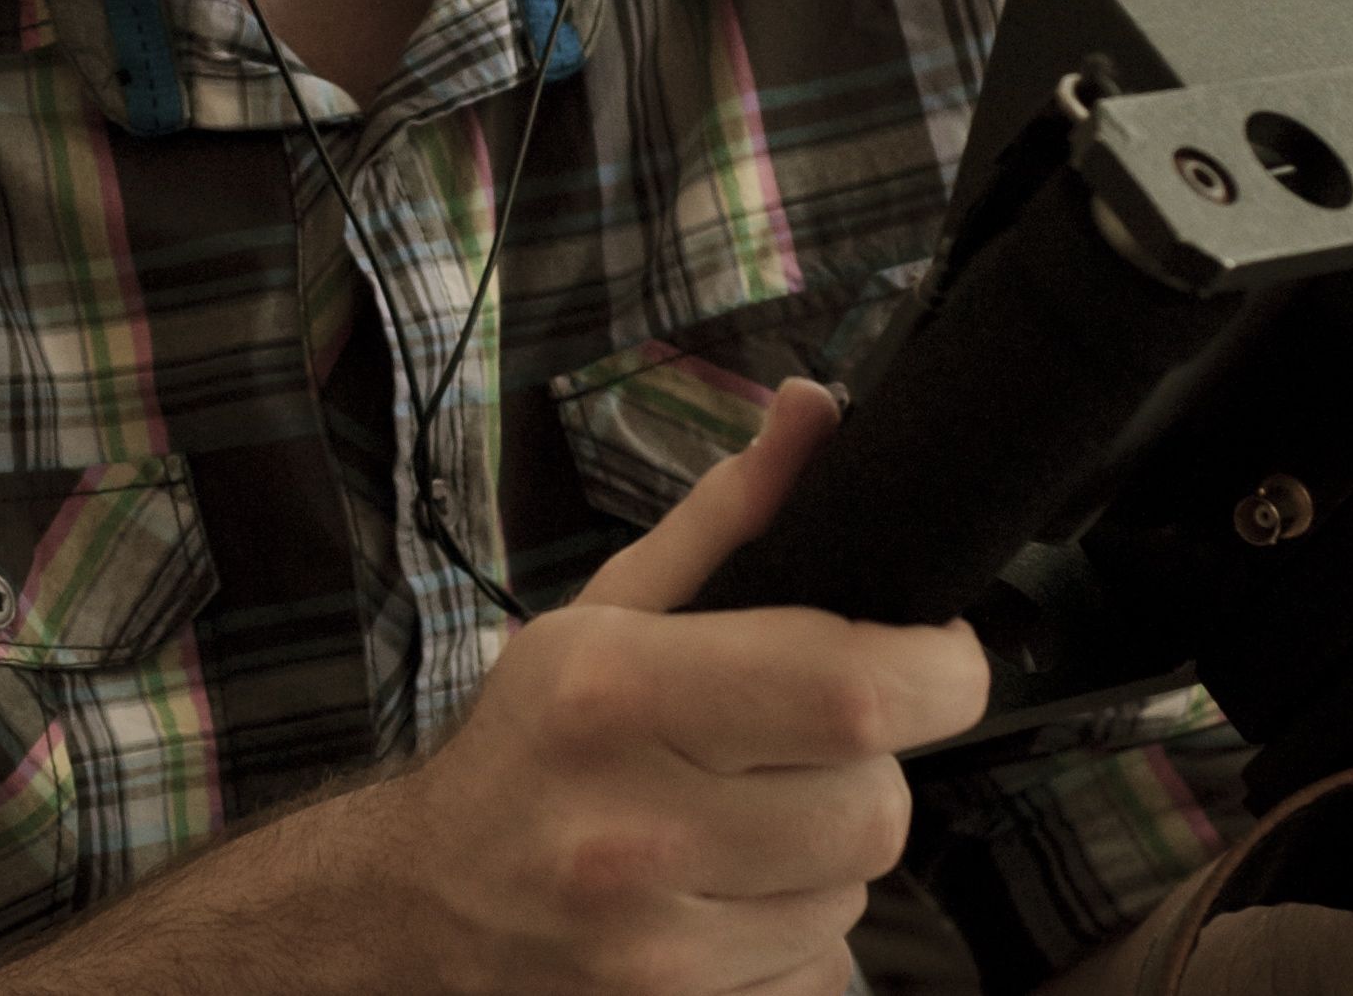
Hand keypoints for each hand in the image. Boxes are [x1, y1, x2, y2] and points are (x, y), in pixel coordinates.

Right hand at [361, 378, 990, 995]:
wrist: (414, 911)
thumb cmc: (529, 747)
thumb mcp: (607, 612)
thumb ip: (730, 515)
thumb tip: (820, 412)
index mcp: (617, 695)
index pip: (855, 690)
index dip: (938, 669)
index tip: (937, 656)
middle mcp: (632, 831)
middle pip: (877, 806)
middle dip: (863, 771)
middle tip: (797, 752)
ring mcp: (651, 956)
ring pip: (854, 896)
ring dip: (823, 858)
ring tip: (739, 831)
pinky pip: (817, 975)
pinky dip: (791, 938)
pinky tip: (720, 905)